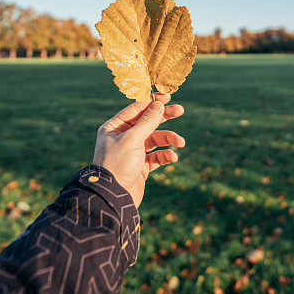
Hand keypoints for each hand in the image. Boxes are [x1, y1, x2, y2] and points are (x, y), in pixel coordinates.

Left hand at [93, 93, 184, 208]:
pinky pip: (156, 157)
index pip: (135, 109)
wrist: (113, 197)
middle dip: (164, 117)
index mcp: (114, 127)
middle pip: (147, 122)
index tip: (168, 96)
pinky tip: (172, 158)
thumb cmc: (117, 164)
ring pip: (154, 140)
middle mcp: (122, 138)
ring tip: (180, 142)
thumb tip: (158, 104)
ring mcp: (132, 152)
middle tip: (180, 110)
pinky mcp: (140, 166)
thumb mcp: (132, 139)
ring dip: (168, 139)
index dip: (152, 102)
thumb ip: (147, 121)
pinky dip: (165, 156)